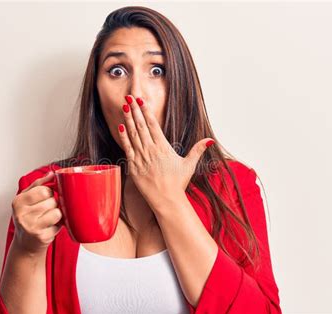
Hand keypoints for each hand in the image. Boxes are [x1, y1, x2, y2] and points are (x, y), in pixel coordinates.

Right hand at [10, 171, 62, 255]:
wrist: (25, 244)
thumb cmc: (27, 218)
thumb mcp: (26, 199)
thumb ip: (38, 184)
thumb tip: (51, 173)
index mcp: (18, 202)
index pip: (44, 190)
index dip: (49, 193)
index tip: (45, 198)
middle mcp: (22, 214)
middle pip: (51, 201)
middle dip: (53, 204)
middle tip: (46, 210)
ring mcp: (31, 227)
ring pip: (57, 212)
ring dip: (57, 215)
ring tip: (48, 218)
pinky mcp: (42, 237)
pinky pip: (59, 225)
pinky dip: (57, 226)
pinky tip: (49, 227)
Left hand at [118, 95, 214, 209]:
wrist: (167, 200)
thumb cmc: (178, 183)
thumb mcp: (189, 165)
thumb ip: (198, 150)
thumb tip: (210, 140)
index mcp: (163, 147)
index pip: (153, 124)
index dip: (146, 111)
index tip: (141, 100)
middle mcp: (151, 150)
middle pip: (141, 126)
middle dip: (135, 110)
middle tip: (129, 96)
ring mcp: (141, 158)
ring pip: (133, 134)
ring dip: (128, 119)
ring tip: (124, 106)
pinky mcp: (134, 166)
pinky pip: (127, 148)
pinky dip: (124, 137)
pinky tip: (121, 126)